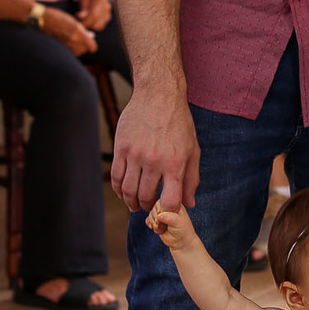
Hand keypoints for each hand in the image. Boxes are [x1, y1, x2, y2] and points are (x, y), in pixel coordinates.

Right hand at [40, 6, 97, 55]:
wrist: (41, 20)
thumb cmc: (57, 17)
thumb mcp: (73, 20)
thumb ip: (83, 29)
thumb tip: (92, 35)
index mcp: (77, 32)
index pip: (92, 47)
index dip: (92, 45)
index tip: (90, 41)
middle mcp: (72, 40)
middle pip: (85, 50)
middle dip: (85, 46)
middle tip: (81, 39)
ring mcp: (66, 45)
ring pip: (78, 52)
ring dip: (78, 48)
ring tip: (74, 41)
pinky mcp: (60, 47)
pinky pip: (70, 53)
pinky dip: (71, 50)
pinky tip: (68, 43)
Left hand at [77, 0, 112, 31]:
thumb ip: (83, 8)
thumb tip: (81, 17)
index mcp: (100, 0)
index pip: (94, 16)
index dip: (86, 22)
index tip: (79, 24)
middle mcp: (106, 7)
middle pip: (97, 22)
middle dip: (87, 25)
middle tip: (79, 22)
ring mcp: (108, 12)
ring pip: (99, 26)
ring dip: (91, 26)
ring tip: (83, 20)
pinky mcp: (107, 16)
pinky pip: (101, 25)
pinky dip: (94, 25)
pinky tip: (88, 20)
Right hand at [111, 86, 200, 212]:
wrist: (158, 95)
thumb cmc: (179, 123)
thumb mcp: (193, 150)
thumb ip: (191, 179)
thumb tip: (190, 204)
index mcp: (175, 163)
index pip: (170, 201)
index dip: (167, 214)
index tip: (166, 214)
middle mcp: (154, 161)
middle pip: (145, 198)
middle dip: (147, 207)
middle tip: (148, 207)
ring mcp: (135, 154)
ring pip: (127, 190)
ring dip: (131, 201)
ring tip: (135, 203)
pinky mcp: (121, 147)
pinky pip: (115, 176)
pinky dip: (118, 189)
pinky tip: (123, 191)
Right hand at [146, 202, 194, 247]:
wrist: (181, 242)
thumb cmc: (182, 231)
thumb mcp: (178, 222)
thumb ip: (168, 217)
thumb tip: (158, 215)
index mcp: (175, 205)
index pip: (163, 201)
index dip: (159, 208)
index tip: (160, 215)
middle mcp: (167, 209)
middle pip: (154, 207)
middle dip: (154, 216)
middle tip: (158, 223)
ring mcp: (162, 216)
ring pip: (150, 214)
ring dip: (152, 221)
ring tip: (157, 227)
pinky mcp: (157, 222)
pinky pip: (148, 220)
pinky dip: (149, 223)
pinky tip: (153, 227)